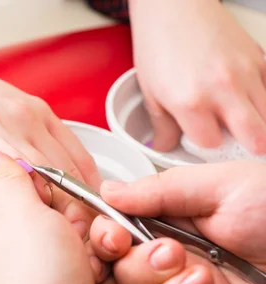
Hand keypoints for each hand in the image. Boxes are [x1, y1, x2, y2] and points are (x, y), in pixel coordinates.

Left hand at [0, 148, 127, 283]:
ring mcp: (54, 271)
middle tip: (82, 230)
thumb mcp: (14, 212)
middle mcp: (23, 248)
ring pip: (91, 236)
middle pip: (62, 209)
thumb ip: (3, 176)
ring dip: (105, 244)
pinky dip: (114, 272)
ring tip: (101, 260)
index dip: (44, 180)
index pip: (17, 183)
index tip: (59, 191)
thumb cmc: (35, 282)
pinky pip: (108, 265)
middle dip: (83, 216)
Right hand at [90, 161, 265, 283]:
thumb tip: (108, 191)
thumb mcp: (219, 185)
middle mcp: (179, 259)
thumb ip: (159, 191)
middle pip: (127, 279)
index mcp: (170, 223)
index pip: (117, 238)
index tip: (114, 239)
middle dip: (140, 271)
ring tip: (204, 279)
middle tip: (171, 255)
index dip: (106, 242)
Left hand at [130, 0, 265, 152]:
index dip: (207, 146)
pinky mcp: (260, 58)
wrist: (174, 7)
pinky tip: (247, 101)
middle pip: (255, 138)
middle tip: (236, 144)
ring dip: (257, 125)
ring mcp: (246, 73)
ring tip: (241, 124)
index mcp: (190, 101)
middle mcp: (222, 89)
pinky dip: (262, 101)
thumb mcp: (151, 92)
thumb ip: (162, 125)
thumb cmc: (159, 45)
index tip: (202, 139)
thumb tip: (164, 148)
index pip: (211, 144)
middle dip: (247, 147)